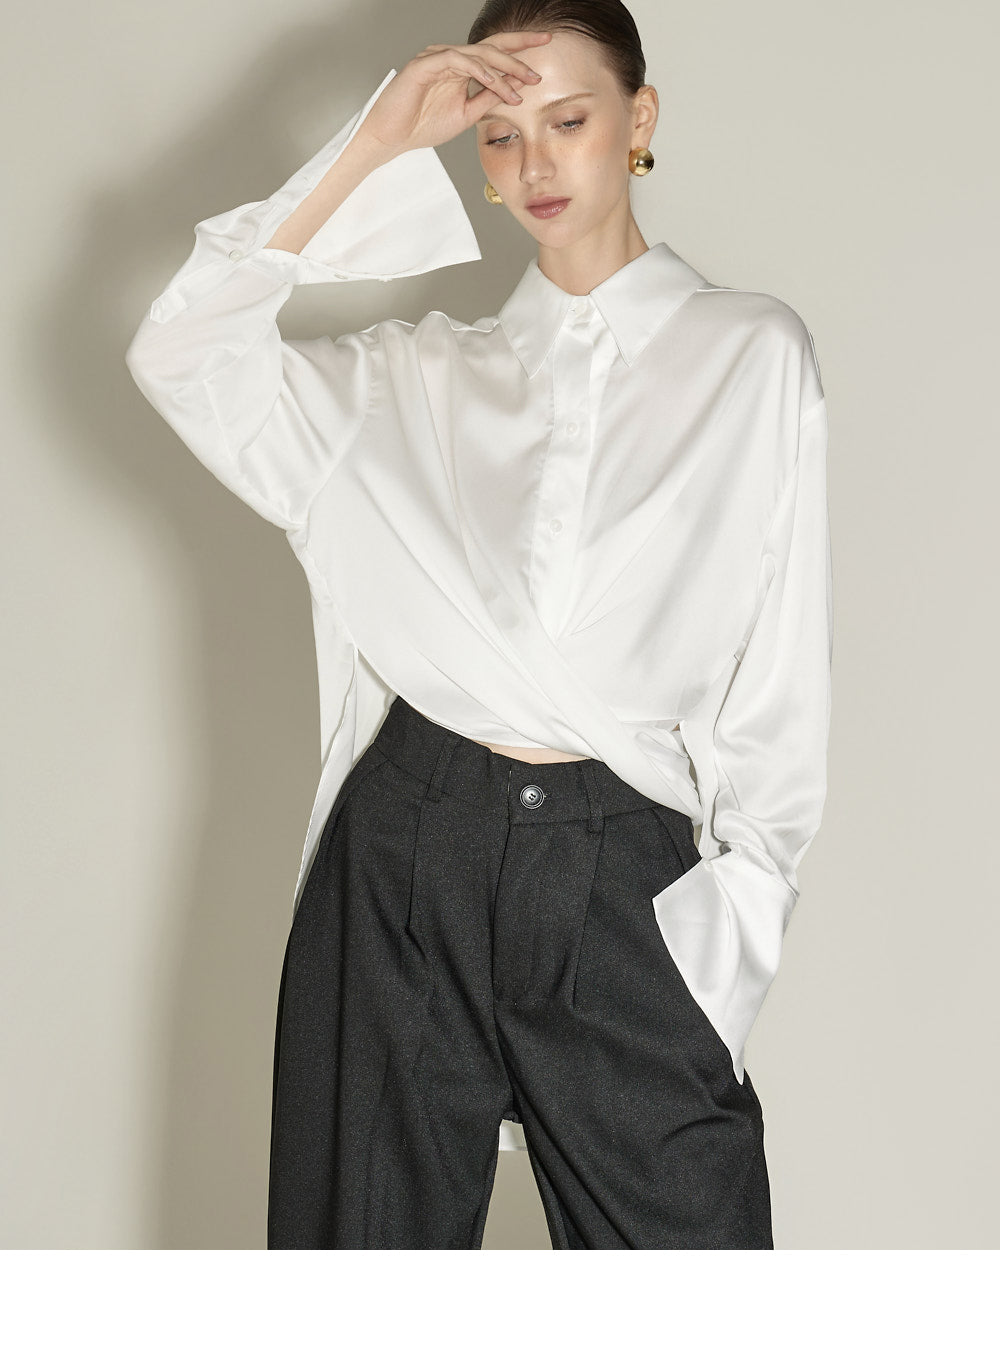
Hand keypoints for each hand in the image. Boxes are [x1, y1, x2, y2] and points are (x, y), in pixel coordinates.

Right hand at [354, 32, 551, 158]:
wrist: (392, 138)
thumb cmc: (422, 125)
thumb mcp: (466, 114)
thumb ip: (487, 99)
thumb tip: (512, 90)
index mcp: (460, 66)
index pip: (494, 52)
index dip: (519, 49)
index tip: (544, 51)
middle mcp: (450, 57)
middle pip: (490, 46)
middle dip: (519, 48)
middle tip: (543, 50)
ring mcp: (437, 57)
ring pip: (478, 53)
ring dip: (504, 67)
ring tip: (524, 81)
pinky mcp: (425, 64)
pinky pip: (458, 61)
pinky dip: (479, 71)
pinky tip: (496, 82)